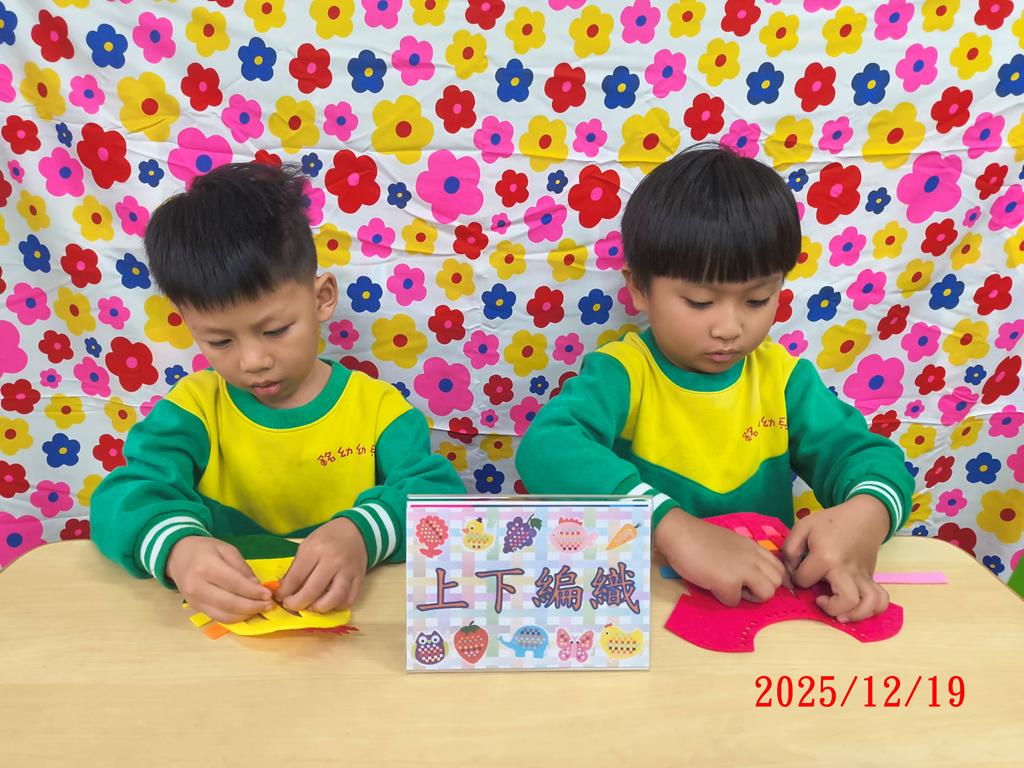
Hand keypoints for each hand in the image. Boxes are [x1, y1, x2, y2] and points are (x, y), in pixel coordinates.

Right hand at [166, 536, 273, 623]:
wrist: (177, 556)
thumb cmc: (204, 549)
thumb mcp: (226, 549)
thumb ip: (242, 568)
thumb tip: (256, 586)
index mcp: (206, 567)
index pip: (234, 584)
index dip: (253, 592)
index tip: (268, 594)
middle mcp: (198, 586)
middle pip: (229, 603)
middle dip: (253, 606)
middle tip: (269, 605)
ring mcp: (194, 600)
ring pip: (224, 615)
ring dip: (245, 615)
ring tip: (260, 609)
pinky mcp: (194, 608)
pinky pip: (217, 617)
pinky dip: (235, 617)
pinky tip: (246, 612)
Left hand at [275, 518, 367, 612]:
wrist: (356, 530)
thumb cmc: (328, 537)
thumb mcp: (307, 544)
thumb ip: (297, 567)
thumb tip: (285, 589)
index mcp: (316, 549)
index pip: (296, 577)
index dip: (284, 591)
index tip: (280, 596)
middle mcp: (333, 561)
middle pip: (313, 591)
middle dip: (297, 603)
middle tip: (291, 605)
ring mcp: (348, 571)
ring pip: (334, 599)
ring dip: (318, 608)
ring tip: (310, 606)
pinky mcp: (359, 579)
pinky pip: (349, 600)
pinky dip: (337, 607)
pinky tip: (328, 603)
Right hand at [654, 508, 786, 606]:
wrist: (678, 533)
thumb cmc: (699, 538)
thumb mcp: (731, 543)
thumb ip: (745, 556)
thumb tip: (750, 576)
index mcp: (753, 547)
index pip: (780, 568)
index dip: (771, 580)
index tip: (757, 583)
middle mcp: (753, 557)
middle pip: (777, 582)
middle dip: (762, 589)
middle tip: (741, 586)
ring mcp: (742, 570)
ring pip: (767, 593)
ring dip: (750, 597)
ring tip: (731, 589)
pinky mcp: (728, 583)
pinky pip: (735, 602)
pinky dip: (723, 598)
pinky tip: (712, 586)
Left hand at [781, 495, 891, 622]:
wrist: (863, 515)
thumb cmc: (830, 522)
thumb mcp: (803, 526)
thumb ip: (789, 549)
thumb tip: (791, 573)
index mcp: (825, 556)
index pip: (804, 580)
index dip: (796, 577)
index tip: (799, 569)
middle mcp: (846, 569)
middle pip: (845, 600)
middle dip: (830, 608)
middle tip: (821, 600)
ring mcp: (862, 576)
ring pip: (868, 604)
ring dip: (854, 614)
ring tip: (840, 614)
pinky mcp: (871, 578)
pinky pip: (880, 600)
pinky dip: (872, 610)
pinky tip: (857, 609)